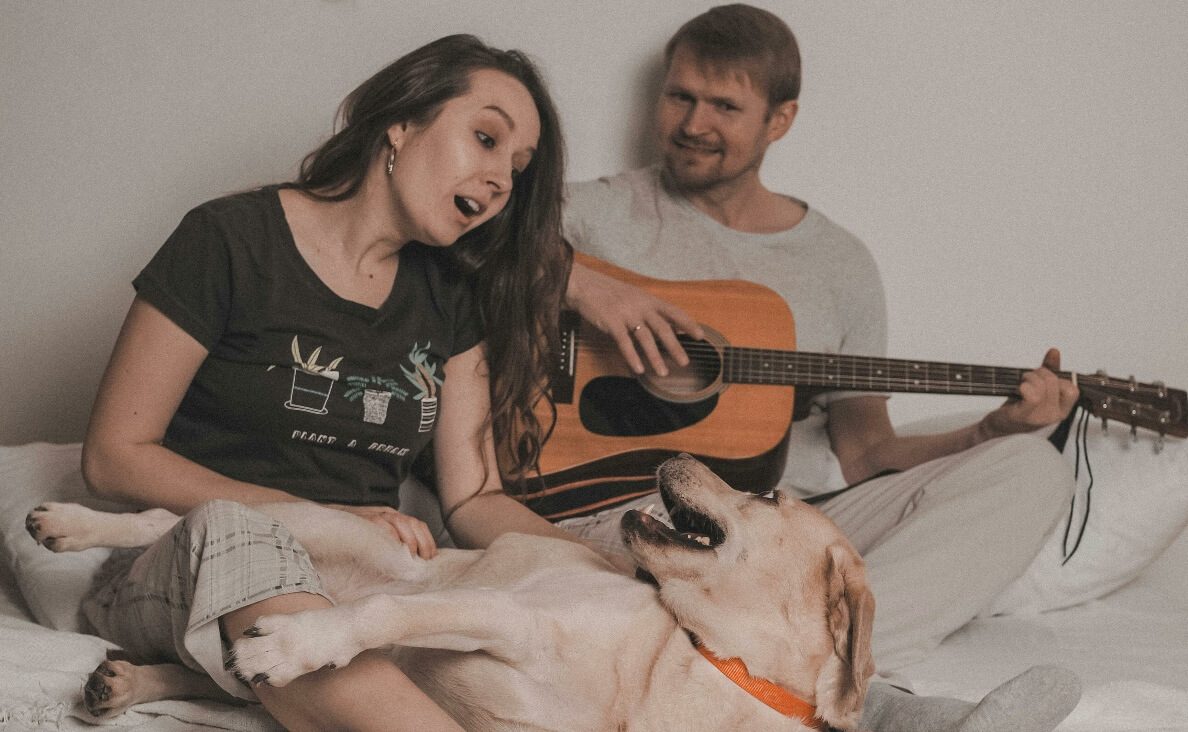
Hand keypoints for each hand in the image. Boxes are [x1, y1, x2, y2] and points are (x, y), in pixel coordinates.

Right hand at [325, 504, 437, 558]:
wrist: (325, 522)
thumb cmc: (350, 535)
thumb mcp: (374, 535)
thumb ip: (389, 542)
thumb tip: (407, 563)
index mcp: (392, 516)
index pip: (418, 525)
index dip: (428, 542)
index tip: (430, 558)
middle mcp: (387, 513)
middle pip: (414, 524)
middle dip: (423, 544)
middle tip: (423, 562)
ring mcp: (376, 515)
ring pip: (403, 523)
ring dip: (411, 542)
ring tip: (410, 558)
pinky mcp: (365, 519)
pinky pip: (383, 526)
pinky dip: (392, 538)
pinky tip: (394, 551)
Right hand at [567, 261, 704, 375]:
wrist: (585, 285)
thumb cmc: (610, 293)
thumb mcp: (634, 297)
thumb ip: (650, 311)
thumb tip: (670, 328)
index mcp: (648, 300)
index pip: (673, 312)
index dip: (687, 323)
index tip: (700, 335)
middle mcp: (640, 306)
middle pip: (662, 328)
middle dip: (675, 346)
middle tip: (684, 362)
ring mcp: (626, 314)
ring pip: (645, 338)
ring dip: (655, 357)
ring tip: (663, 373)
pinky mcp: (611, 322)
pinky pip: (624, 342)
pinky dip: (632, 357)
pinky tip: (638, 368)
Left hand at [979, 348, 1079, 439]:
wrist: (999, 424)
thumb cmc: (1020, 405)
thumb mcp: (1039, 388)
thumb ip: (1050, 370)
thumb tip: (1054, 352)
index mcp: (1062, 410)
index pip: (1072, 389)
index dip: (1058, 378)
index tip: (1044, 380)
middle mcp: (1053, 415)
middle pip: (1053, 381)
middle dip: (1039, 373)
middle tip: (1027, 379)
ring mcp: (1039, 417)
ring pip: (1043, 384)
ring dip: (1029, 377)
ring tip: (1021, 383)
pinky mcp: (1023, 416)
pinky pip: (1033, 397)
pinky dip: (1025, 386)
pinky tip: (1019, 388)